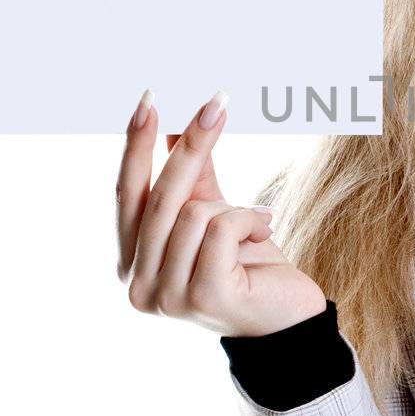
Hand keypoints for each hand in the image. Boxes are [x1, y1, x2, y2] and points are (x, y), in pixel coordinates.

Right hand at [115, 89, 328, 336]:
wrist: (288, 315)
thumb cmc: (247, 264)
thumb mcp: (214, 212)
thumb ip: (191, 176)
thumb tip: (173, 125)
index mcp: (130, 262)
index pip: (125, 193)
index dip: (136, 146)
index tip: (150, 100)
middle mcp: (137, 284)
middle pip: (160, 196)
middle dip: (190, 146)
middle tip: (216, 104)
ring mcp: (167, 296)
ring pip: (194, 213)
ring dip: (234, 208)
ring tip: (254, 221)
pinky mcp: (204, 297)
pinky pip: (222, 229)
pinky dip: (249, 220)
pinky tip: (263, 230)